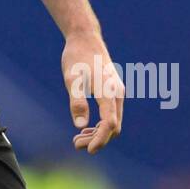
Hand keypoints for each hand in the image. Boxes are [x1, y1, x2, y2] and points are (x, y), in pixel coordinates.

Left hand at [60, 27, 123, 153]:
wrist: (85, 38)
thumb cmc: (77, 57)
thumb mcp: (72, 79)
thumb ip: (77, 101)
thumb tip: (80, 125)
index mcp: (109, 92)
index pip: (109, 123)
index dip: (100, 139)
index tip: (88, 150)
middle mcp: (117, 94)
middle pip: (113, 126)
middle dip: (97, 139)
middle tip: (76, 144)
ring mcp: (117, 93)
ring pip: (113, 122)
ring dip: (98, 134)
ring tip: (77, 140)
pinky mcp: (113, 91)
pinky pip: (111, 114)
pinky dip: (100, 124)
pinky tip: (85, 128)